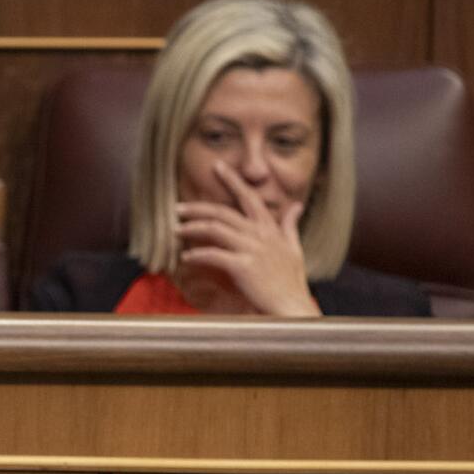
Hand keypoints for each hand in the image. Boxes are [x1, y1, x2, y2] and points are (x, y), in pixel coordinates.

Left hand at [173, 161, 321, 315]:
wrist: (293, 306)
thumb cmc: (291, 281)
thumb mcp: (295, 248)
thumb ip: (290, 225)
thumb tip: (296, 205)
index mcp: (270, 228)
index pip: (249, 197)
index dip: (233, 180)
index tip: (218, 166)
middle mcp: (260, 234)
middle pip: (223, 212)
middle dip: (198, 207)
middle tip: (178, 207)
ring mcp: (251, 249)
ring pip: (215, 229)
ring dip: (192, 228)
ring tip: (177, 230)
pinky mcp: (243, 266)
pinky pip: (213, 255)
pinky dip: (197, 254)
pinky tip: (186, 258)